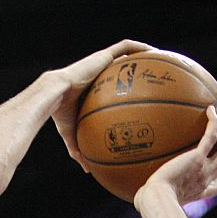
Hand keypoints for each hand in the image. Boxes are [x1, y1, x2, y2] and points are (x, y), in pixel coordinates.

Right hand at [46, 39, 153, 169]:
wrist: (53, 95)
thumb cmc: (61, 114)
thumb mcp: (71, 134)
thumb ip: (80, 149)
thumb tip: (87, 170)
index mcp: (94, 88)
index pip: (114, 84)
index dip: (128, 85)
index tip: (143, 92)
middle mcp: (100, 73)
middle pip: (123, 66)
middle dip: (141, 68)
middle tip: (158, 76)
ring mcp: (101, 62)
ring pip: (127, 53)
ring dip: (144, 53)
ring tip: (162, 57)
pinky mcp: (102, 55)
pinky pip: (124, 47)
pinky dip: (139, 48)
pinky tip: (154, 52)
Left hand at [134, 106, 216, 206]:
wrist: (156, 199)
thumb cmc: (150, 202)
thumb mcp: (154, 199)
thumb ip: (150, 194)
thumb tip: (137, 193)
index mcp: (199, 191)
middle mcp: (206, 180)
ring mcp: (205, 169)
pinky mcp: (197, 158)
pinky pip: (211, 136)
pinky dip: (214, 122)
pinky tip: (210, 109)